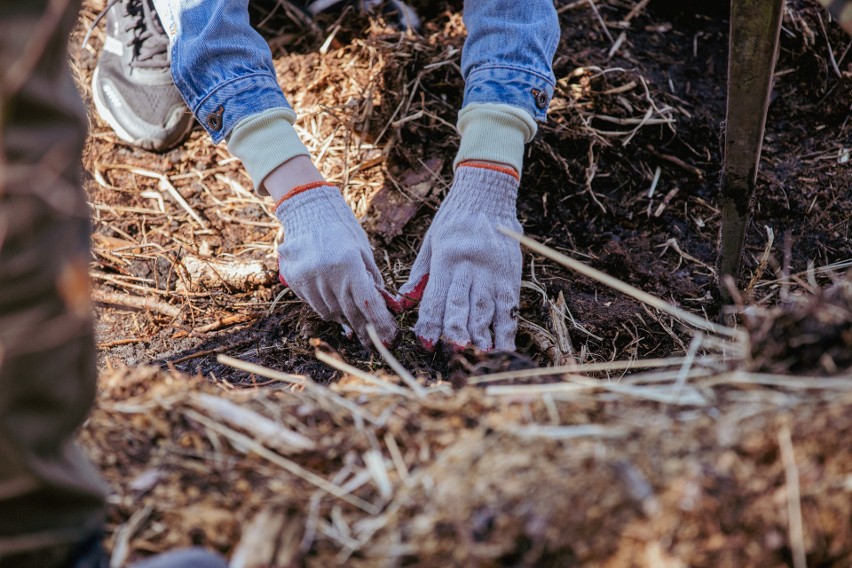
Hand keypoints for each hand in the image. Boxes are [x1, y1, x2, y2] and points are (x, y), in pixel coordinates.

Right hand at [275, 183, 397, 345]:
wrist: (308, 213)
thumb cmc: (342, 231)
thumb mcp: (363, 251)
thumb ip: (372, 278)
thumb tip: (383, 306)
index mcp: (349, 263)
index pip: (368, 302)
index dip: (380, 323)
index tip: (389, 336)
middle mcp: (327, 273)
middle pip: (350, 312)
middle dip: (363, 328)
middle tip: (373, 340)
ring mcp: (308, 278)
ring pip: (330, 312)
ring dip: (345, 319)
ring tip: (354, 322)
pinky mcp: (295, 280)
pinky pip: (314, 305)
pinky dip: (327, 309)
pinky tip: (335, 307)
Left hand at [396, 162, 522, 350]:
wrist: (488, 194)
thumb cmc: (453, 220)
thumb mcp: (431, 241)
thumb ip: (420, 274)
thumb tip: (404, 301)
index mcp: (447, 257)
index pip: (437, 296)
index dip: (432, 321)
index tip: (426, 343)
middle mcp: (471, 266)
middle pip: (463, 306)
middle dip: (457, 332)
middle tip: (453, 354)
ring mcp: (494, 272)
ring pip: (487, 309)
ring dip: (482, 335)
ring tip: (478, 356)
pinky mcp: (512, 276)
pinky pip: (509, 307)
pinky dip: (507, 330)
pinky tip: (504, 348)